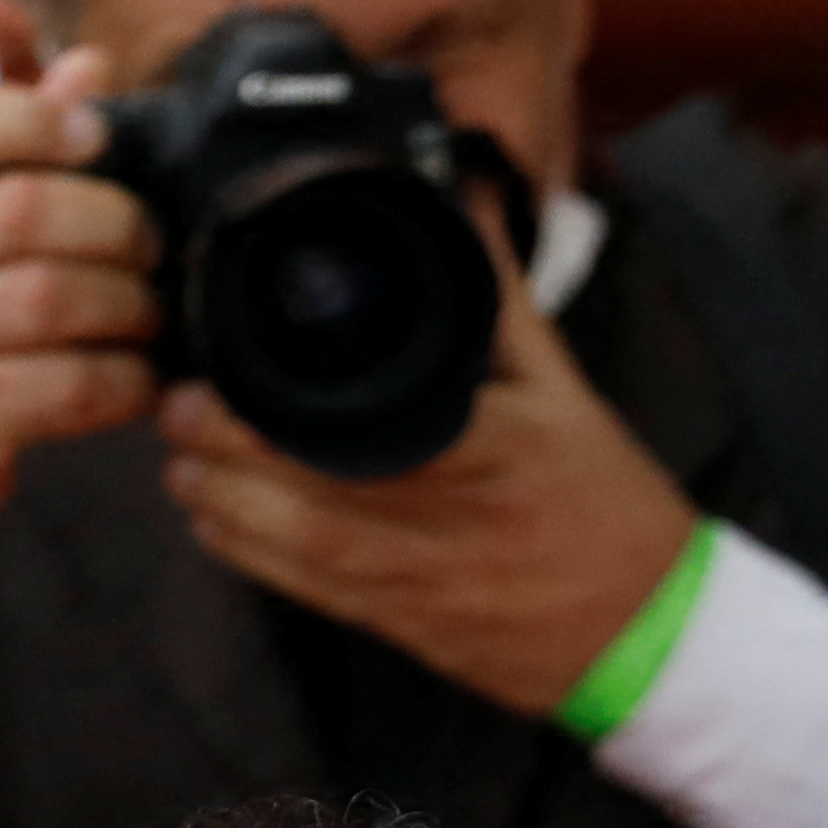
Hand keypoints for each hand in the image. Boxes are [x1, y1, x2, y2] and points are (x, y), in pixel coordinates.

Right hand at [0, 0, 154, 565]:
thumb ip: (14, 144)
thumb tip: (88, 64)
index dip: (31, 117)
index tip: (98, 135)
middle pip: (25, 210)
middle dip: (115, 224)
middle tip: (152, 250)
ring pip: (52, 298)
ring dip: (128, 306)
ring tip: (149, 316)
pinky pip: (68, 386)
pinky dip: (124, 381)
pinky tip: (137, 380)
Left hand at [155, 192, 706, 722]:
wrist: (652, 635)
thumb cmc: (610, 507)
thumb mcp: (566, 389)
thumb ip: (500, 292)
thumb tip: (460, 192)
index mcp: (481, 453)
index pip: (352, 424)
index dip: (265, 405)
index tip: (217, 362)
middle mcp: (439, 522)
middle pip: (297, 489)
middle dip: (220, 450)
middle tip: (176, 404)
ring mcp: (414, 582)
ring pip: (288, 548)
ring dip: (220, 504)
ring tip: (180, 458)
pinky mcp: (402, 626)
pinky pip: (305, 593)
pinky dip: (249, 556)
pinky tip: (214, 520)